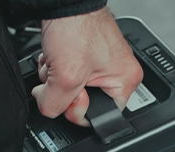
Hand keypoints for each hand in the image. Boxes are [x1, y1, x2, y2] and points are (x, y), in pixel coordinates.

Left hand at [31, 8, 142, 126]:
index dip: (77, 110)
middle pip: (83, 103)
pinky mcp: (84, 55)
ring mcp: (100, 64)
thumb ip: (56, 104)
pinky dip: (54, 68)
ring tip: (57, 60)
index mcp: (126, 81)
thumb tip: (49, 110)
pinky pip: (65, 75)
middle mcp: (117, 73)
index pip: (99, 117)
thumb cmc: (76, 25)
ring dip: (55, 78)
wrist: (63, 0)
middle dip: (63, 91)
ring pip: (70, 90)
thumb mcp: (65, 75)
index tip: (69, 93)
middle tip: (60, 73)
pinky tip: (54, 57)